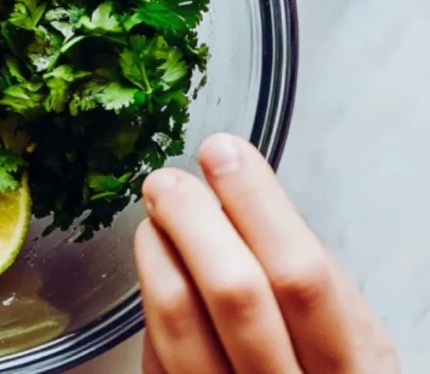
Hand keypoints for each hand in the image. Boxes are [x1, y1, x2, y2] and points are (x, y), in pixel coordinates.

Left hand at [135, 133, 398, 373]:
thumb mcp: (346, 339)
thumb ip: (302, 282)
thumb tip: (236, 197)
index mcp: (353, 370)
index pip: (302, 276)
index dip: (257, 205)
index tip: (225, 152)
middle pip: (235, 294)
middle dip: (195, 220)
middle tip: (168, 180)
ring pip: (180, 323)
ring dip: (158, 252)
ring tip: (156, 215)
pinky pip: (157, 351)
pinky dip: (151, 297)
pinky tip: (154, 262)